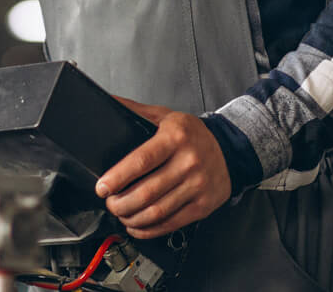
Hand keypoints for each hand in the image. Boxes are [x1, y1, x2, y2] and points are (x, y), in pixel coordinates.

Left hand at [95, 96, 231, 239]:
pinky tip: (137, 225)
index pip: (141, 161)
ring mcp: (197, 185)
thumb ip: (135, 110)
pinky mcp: (203, 205)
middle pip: (147, 192)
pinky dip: (149, 229)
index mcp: (176, 137)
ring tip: (121, 214)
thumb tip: (107, 102)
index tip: (103, 187)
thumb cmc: (191, 134)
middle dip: (121, 203)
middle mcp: (188, 162)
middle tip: (110, 203)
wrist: (229, 149)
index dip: (118, 177)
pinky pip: (171, 223)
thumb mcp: (165, 115)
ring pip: (157, 211)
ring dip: (132, 218)